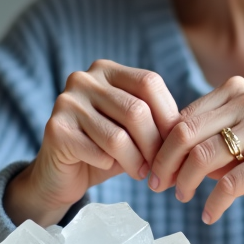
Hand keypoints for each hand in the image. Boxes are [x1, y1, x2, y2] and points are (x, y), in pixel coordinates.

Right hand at [4, 60, 179, 226]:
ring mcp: (66, 102)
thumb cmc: (104, 149)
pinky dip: (111, 165)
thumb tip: (188, 130)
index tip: (177, 144)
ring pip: (118, 137)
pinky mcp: (56, 129)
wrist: (61, 174)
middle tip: (161, 168)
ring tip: (141, 173)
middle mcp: (84, 79)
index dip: (169, 115)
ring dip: (137, 162)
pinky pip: (98, 152)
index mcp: (106, 70)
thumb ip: (155, 120)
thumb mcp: (133, 128)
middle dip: (155, 145)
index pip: (149, 82)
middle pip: (136, 110)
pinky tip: (108, 168)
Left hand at [148, 76, 243, 226]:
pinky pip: (230, 183)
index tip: (152, 168)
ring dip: (185, 183)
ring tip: (182, 198)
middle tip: (157, 186)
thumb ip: (202, 142)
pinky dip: (214, 203)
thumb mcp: (234, 146)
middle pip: (187, 132)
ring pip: (203, 156)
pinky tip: (209, 215)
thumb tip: (156, 155)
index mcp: (237, 91)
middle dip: (166, 162)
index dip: (162, 145)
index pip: (184, 116)